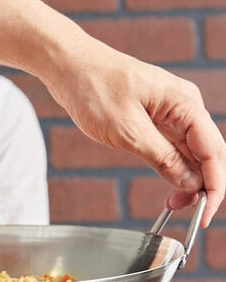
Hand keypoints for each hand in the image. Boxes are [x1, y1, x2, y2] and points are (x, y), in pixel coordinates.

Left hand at [47, 36, 225, 226]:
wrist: (70, 68)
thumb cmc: (95, 89)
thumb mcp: (128, 131)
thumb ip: (161, 157)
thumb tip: (189, 182)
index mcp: (185, 104)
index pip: (214, 151)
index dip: (214, 186)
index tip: (204, 213)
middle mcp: (183, 107)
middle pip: (207, 153)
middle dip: (202, 186)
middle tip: (184, 211)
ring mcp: (168, 113)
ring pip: (190, 152)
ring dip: (187, 179)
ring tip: (173, 203)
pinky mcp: (152, 119)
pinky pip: (172, 147)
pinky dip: (173, 167)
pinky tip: (169, 184)